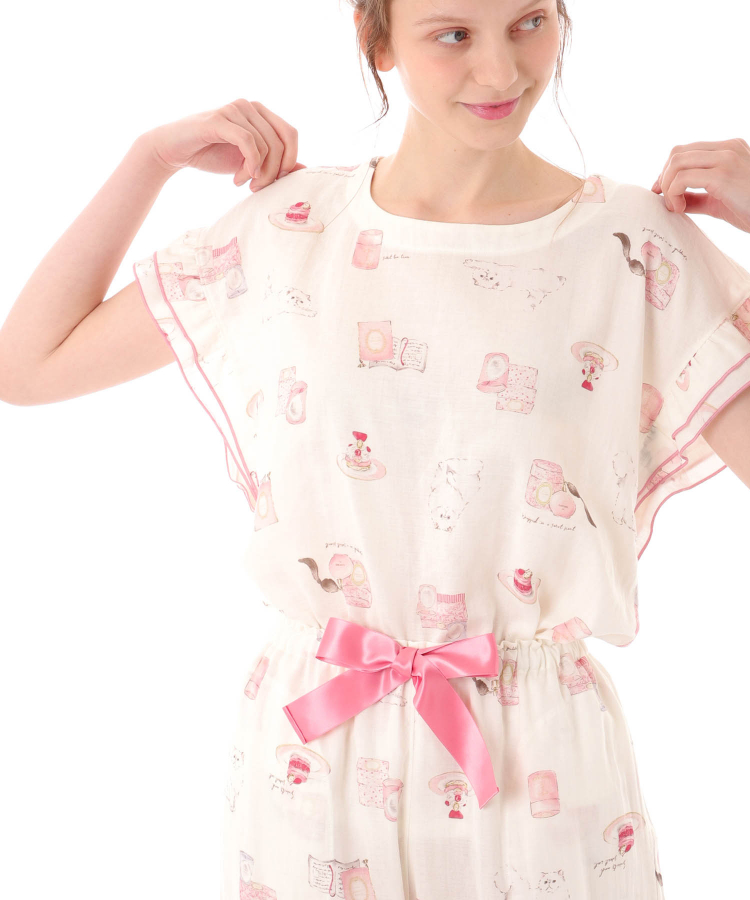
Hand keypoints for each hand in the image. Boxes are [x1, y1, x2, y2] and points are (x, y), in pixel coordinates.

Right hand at [143, 99, 305, 190]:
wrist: (176, 151)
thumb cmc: (212, 154)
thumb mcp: (250, 163)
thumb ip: (275, 164)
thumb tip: (304, 169)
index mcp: (260, 114)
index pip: (291, 135)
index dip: (289, 161)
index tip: (274, 182)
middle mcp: (250, 106)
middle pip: (281, 141)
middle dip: (274, 171)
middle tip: (258, 188)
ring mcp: (235, 109)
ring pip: (266, 145)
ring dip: (259, 172)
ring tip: (242, 183)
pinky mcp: (220, 119)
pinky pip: (248, 141)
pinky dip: (250, 164)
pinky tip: (239, 178)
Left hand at [651, 138, 749, 232]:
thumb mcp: (719, 201)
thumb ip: (697, 198)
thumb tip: (673, 202)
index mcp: (729, 149)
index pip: (687, 151)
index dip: (668, 171)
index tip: (663, 192)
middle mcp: (727, 148)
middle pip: (677, 152)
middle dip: (664, 177)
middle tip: (666, 200)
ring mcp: (725, 159)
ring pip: (677, 162)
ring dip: (667, 187)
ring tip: (675, 207)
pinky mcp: (723, 175)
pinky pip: (682, 179)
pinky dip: (673, 194)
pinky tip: (680, 208)